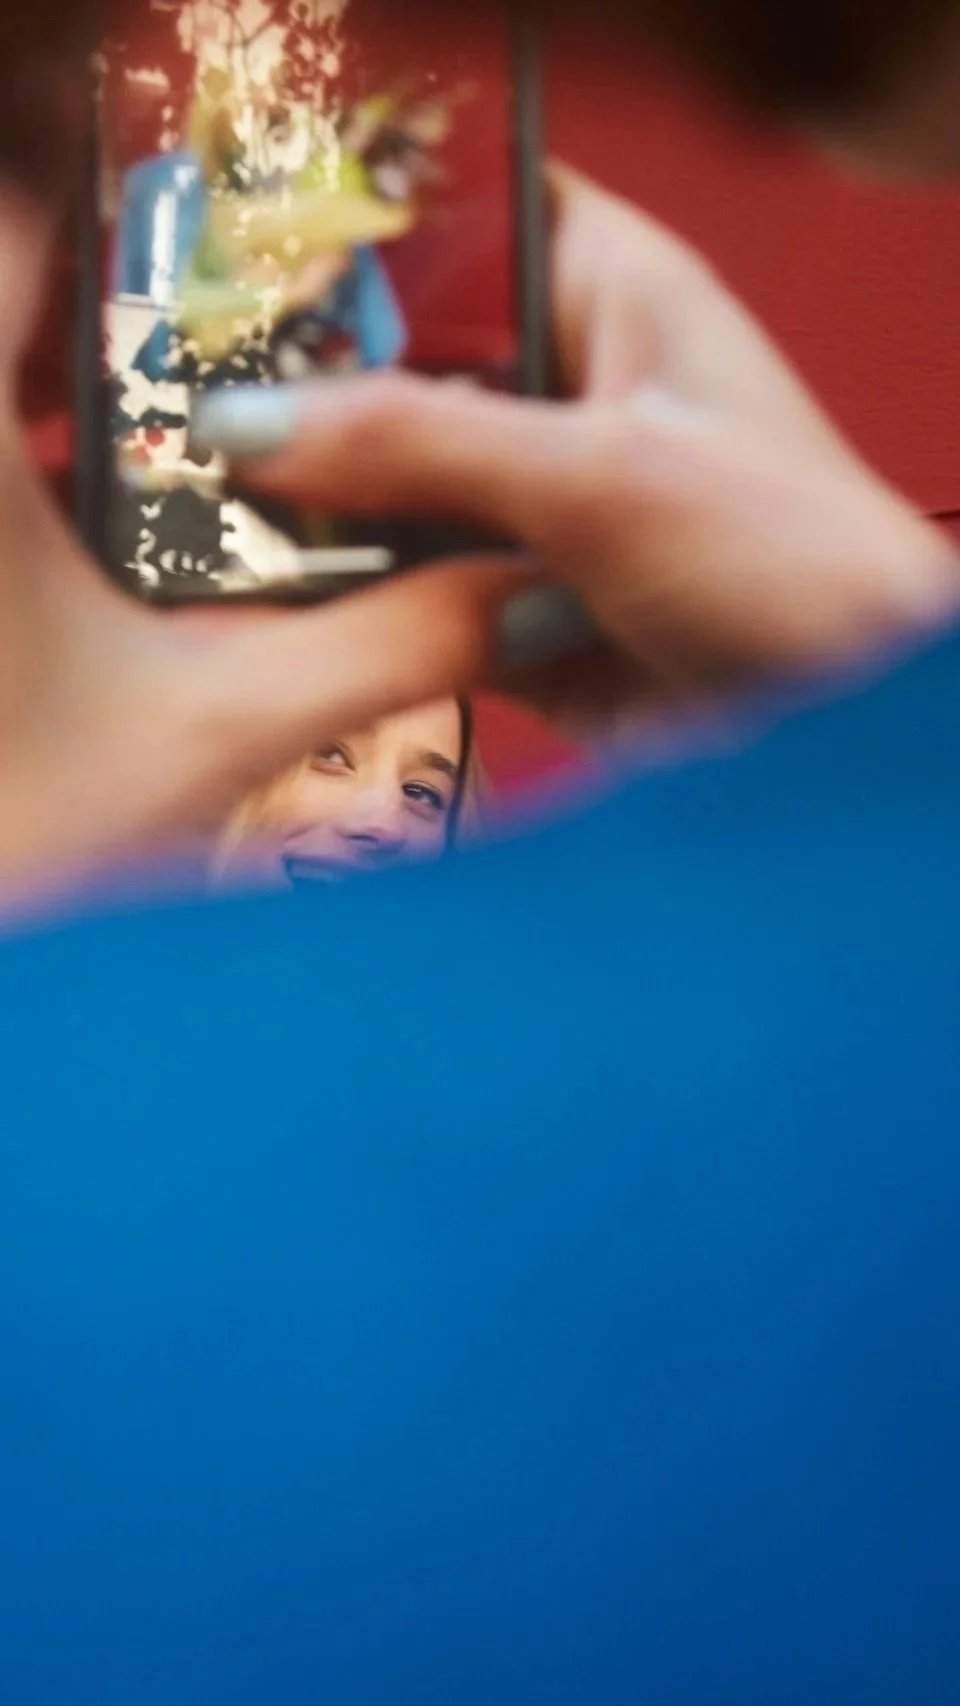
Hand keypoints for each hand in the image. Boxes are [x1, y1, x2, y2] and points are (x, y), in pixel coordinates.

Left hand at [0, 180, 515, 905]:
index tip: (226, 221)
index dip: (121, 191)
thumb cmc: (27, 842)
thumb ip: (396, 641)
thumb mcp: (228, 732)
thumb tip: (543, 587)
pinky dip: (58, 452)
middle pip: (13, 286)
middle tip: (243, 316)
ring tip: (211, 401)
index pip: (18, 219)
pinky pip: (2, 463)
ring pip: (5, 375)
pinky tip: (148, 515)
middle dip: (127, 289)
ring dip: (88, 367)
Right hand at [198, 166, 959, 747]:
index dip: (369, 227)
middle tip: (194, 405)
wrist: (841, 736)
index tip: (248, 256)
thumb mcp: (601, 475)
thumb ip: (422, 440)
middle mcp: (572, 391)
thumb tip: (252, 422)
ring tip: (208, 506)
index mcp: (617, 296)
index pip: (475, 214)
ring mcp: (542, 506)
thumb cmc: (791, 565)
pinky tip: (273, 600)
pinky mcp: (521, 607)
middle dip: (317, 389)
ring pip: (402, 483)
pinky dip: (357, 599)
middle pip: (413, 360)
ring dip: (326, 505)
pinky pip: (413, 588)